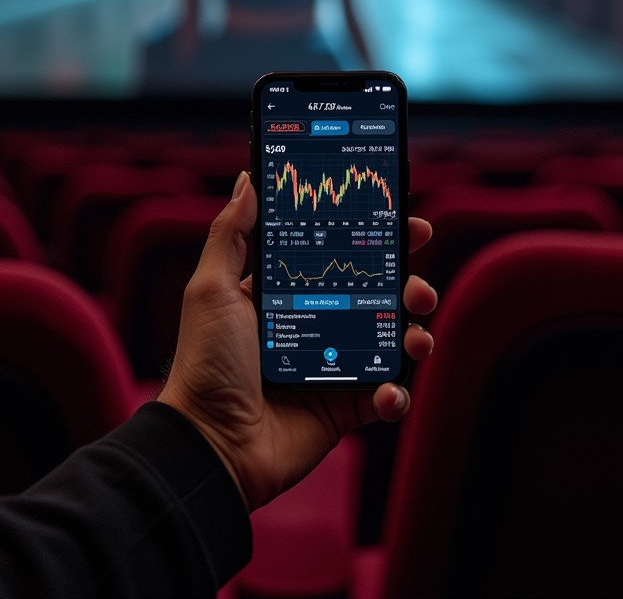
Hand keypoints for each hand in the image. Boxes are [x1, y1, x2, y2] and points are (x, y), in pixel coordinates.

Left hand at [158, 171, 436, 510]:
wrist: (211, 443)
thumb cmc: (205, 363)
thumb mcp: (211, 288)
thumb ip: (231, 233)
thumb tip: (247, 180)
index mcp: (288, 291)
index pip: (340, 253)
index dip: (374, 237)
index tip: (405, 223)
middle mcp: (316, 323)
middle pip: (378, 293)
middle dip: (409, 284)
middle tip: (417, 284)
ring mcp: (334, 365)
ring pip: (392, 340)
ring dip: (415, 333)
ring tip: (415, 336)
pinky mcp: (344, 407)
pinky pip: (386, 395)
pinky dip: (396, 393)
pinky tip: (386, 392)